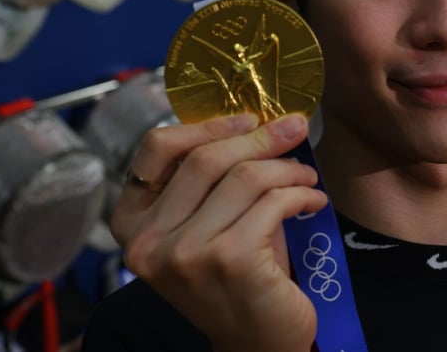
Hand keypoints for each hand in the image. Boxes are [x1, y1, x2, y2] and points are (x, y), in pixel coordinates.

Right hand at [111, 112, 328, 351]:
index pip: (156, 149)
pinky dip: (302, 193)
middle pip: (205, 158)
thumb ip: (213, 178)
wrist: (259, 343)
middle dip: (259, 137)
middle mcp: (148, 241)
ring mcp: (186, 253)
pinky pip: (273, 202)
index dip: (206, 125)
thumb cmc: (237, 275)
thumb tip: (260, 118)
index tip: (248, 118)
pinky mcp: (229, 261)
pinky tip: (313, 200)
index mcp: (132, 224)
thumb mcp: (209, 223)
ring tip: (306, 177)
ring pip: (245, 177)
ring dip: (287, 168)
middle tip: (294, 129)